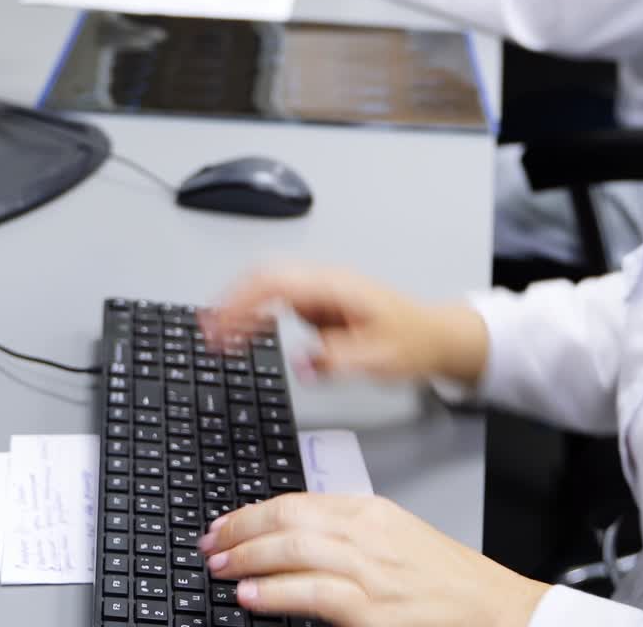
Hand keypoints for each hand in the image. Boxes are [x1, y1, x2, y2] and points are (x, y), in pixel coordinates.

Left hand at [199, 492, 549, 626]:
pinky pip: (314, 593)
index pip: (298, 501)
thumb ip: (349, 536)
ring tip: (221, 567)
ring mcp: (370, 570)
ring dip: (249, 558)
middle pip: (289, 519)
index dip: (254, 512)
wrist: (494, 608)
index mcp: (371, 511)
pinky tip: (252, 597)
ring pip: (294, 550)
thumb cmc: (447, 581)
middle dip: (242, 530)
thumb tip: (295, 542)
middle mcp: (367, 533)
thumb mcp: (396, 540)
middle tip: (212, 544)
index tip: (226, 524)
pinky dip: (277, 593)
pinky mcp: (373, 610)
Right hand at [200, 263, 488, 384]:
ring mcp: (322, 292)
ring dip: (240, 306)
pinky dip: (255, 314)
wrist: (435, 336)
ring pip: (269, 286)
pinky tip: (243, 332)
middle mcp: (326, 282)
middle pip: (266, 277)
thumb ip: (338, 360)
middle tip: (207, 332)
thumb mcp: (381, 358)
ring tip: (215, 336)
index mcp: (336, 286)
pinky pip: (278, 302)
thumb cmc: (413, 340)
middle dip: (232, 301)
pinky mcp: (320, 306)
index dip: (243, 301)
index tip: (221, 326)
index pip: (278, 282)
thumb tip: (302, 364)